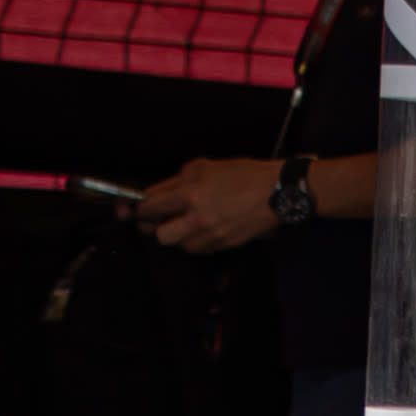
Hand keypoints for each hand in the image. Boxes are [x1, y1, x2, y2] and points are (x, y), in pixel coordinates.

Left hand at [139, 157, 283, 252]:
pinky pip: (200, 248)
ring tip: (187, 222)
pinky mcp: (225, 244)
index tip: (137, 208)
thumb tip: (160, 191)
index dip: (139, 208)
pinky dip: (198, 240)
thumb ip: (178, 179)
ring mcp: (213, 234)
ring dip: (179, 235)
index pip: (151, 206)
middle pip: (161, 236)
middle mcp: (199, 218)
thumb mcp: (206, 166)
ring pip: (180, 245)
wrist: (278, 191)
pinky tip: (204, 228)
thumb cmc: (245, 175)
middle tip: (160, 218)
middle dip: (157, 227)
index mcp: (191, 193)